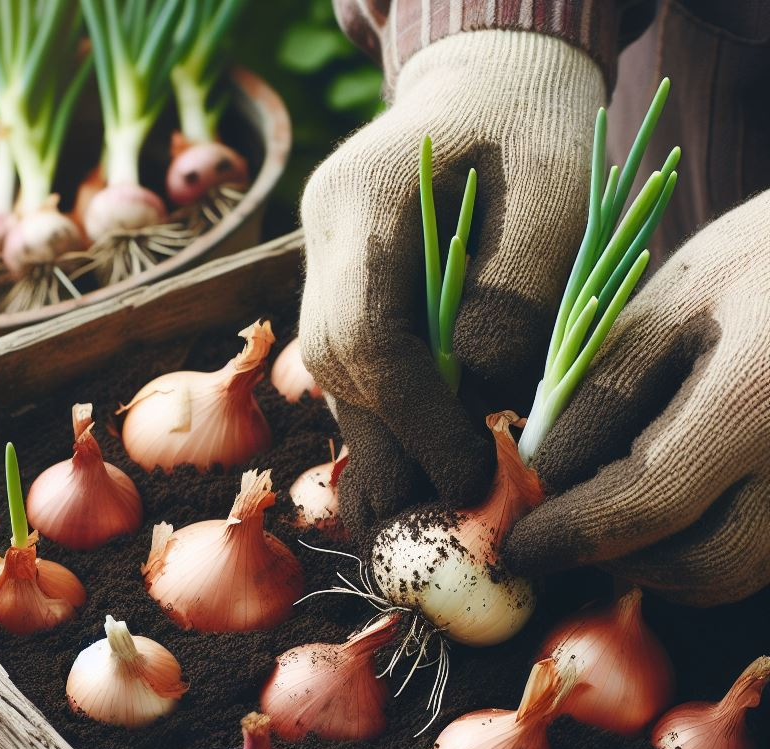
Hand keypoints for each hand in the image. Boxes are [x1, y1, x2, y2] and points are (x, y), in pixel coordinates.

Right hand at [299, 30, 604, 531]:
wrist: (487, 88)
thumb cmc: (532, 128)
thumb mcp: (554, 190)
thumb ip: (517, 294)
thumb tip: (478, 400)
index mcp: (359, 200)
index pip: (366, 337)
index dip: (416, 420)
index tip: (474, 479)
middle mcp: (322, 248)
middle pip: (341, 377)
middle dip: (392, 459)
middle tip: (443, 533)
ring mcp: (324, 277)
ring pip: (345, 388)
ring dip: (390, 455)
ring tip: (434, 521)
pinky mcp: (347, 302)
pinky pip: (361, 378)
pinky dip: (393, 428)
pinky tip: (420, 477)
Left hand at [505, 191, 769, 604]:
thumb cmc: (758, 263)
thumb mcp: (670, 303)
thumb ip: (602, 390)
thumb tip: (539, 477)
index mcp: (754, 395)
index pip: (647, 501)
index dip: (571, 534)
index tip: (518, 546)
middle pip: (699, 564)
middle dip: (615, 560)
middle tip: (560, 533)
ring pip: (732, 574)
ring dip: (658, 564)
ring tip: (608, 516)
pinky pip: (759, 557)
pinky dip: (699, 550)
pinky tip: (663, 513)